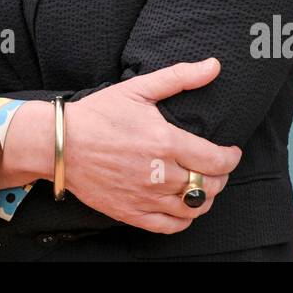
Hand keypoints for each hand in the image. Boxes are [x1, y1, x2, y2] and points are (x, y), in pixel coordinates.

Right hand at [63, 58, 242, 233]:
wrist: (61, 143)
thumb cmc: (98, 114)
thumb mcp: (138, 89)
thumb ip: (179, 77)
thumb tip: (213, 66)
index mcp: (165, 142)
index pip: (216, 160)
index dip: (231, 158)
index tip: (231, 152)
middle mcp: (160, 174)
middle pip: (209, 186)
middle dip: (220, 177)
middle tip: (217, 167)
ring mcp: (146, 197)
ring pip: (193, 208)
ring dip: (205, 197)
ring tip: (202, 185)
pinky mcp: (132, 213)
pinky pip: (171, 226)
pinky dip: (184, 219)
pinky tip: (182, 206)